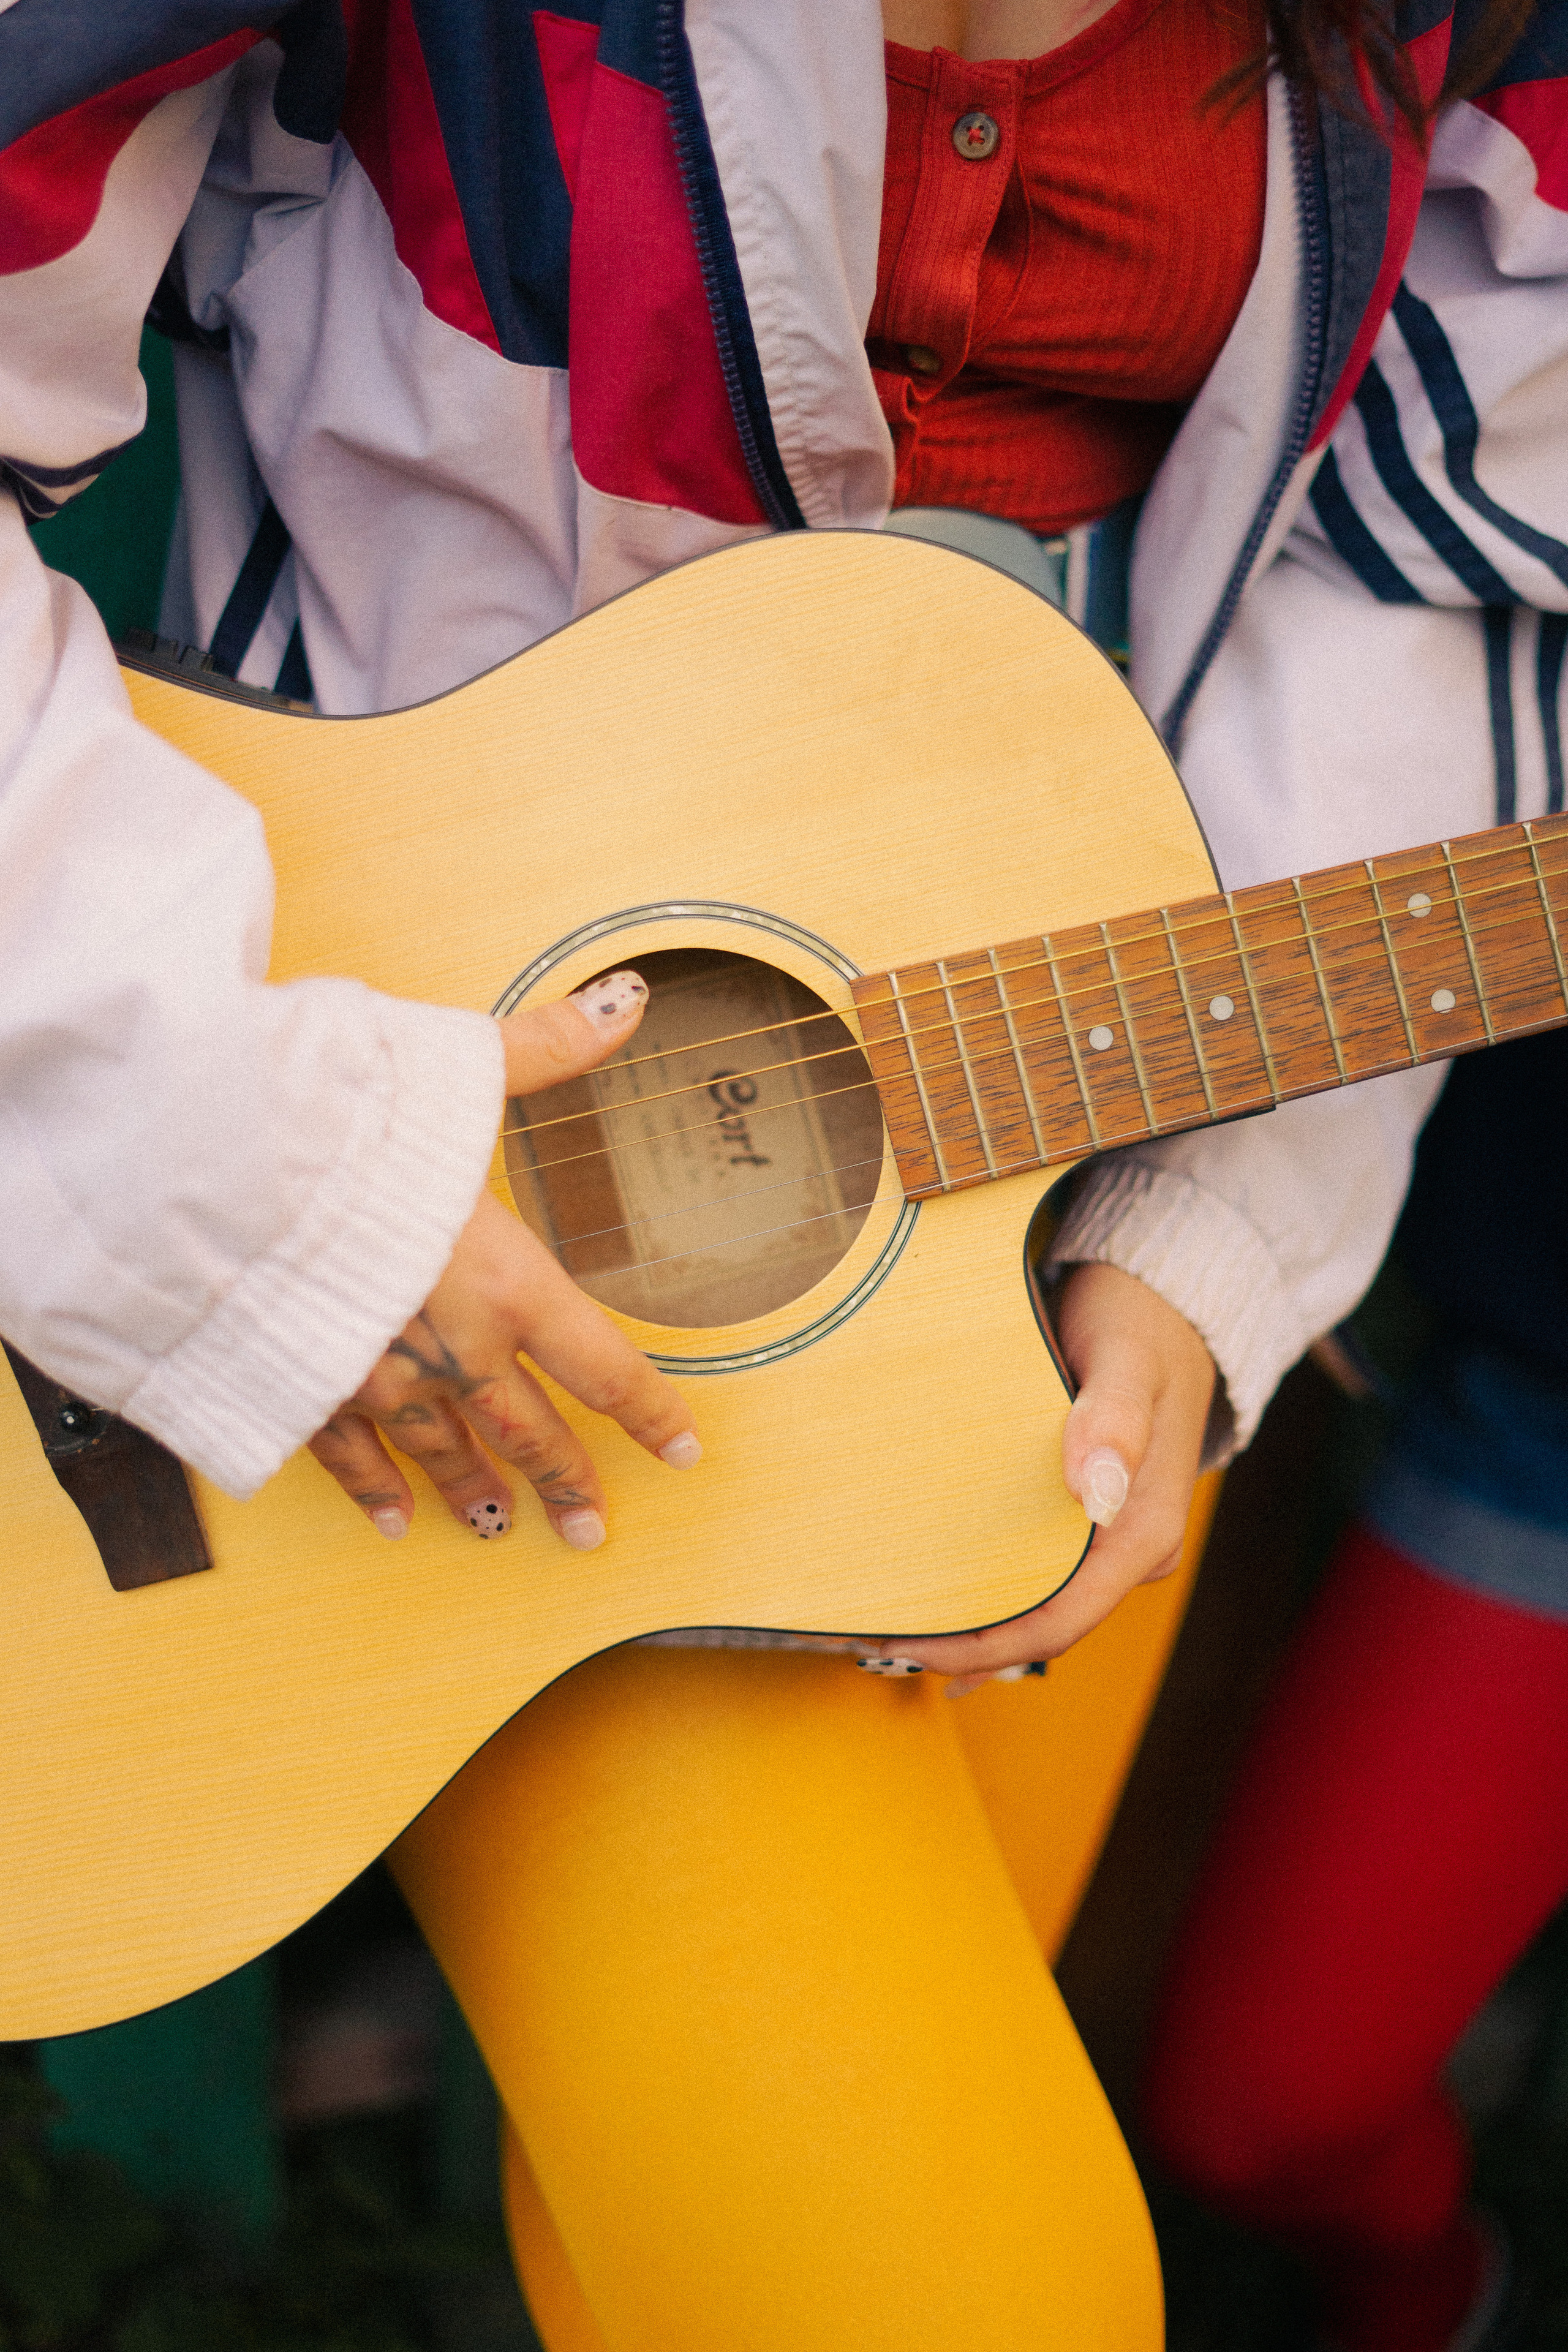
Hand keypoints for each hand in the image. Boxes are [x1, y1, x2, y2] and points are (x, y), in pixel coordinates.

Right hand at [308, 974, 700, 1546]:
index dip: (649, 1412)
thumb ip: (546, 1048)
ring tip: (502, 1529)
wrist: (198, 1164)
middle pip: (526, 1431)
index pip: (602, 1365)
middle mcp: (448, 1347)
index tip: (681, 1449)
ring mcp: (370, 1380)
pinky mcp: (297, 1389)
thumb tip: (630, 1002)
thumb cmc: (332, 1114)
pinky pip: (346, 1458)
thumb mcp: (453, 1070)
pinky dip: (372, 1491)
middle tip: (592, 1529)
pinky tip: (393, 1521)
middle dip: (566, 1481)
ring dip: (475, 1494)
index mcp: (503, 1281)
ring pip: (440, 1456)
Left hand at [858, 1262, 1213, 1689]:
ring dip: (973, 1631)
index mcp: (1144, 1531)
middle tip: (874, 1643)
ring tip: (890, 1634)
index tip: (913, 1645)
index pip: (1061, 1620)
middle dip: (965, 1648)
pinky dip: (991, 1603)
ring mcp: (1112, 1538)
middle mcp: (1132, 1549)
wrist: (1168, 1302)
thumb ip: (1113, 1420)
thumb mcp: (1126, 1360)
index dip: (986, 1645)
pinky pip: (1041, 1579)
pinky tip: (943, 1619)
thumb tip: (1095, 1492)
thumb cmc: (1141, 1324)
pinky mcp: (1090, 1519)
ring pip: (1041, 1610)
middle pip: (1045, 1629)